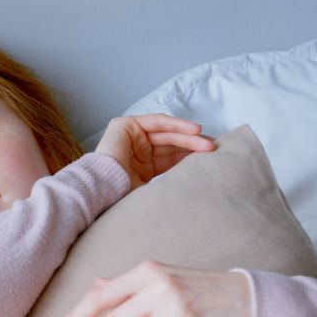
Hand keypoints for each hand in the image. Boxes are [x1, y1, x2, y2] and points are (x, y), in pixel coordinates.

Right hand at [94, 114, 214, 192]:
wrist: (103, 189)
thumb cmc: (123, 195)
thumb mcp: (154, 189)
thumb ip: (171, 183)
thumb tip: (198, 190)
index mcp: (142, 166)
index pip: (172, 156)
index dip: (191, 155)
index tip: (212, 158)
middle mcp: (137, 150)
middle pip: (171, 143)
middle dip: (193, 145)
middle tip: (213, 149)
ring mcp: (130, 136)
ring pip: (166, 132)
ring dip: (188, 135)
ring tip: (207, 141)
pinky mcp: (124, 125)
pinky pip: (155, 121)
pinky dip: (175, 124)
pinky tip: (193, 130)